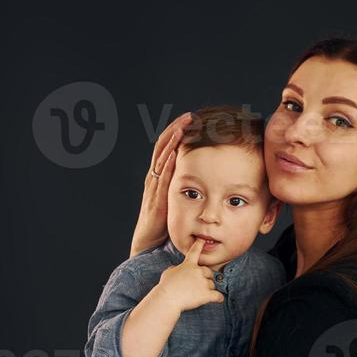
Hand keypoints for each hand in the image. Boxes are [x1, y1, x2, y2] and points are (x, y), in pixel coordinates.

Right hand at [130, 111, 195, 257]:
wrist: (149, 240)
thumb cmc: (166, 220)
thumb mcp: (178, 197)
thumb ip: (187, 184)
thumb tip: (207, 175)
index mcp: (160, 173)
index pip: (168, 145)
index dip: (178, 130)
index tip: (191, 118)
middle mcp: (155, 176)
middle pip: (163, 146)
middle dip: (175, 129)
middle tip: (189, 116)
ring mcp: (154, 186)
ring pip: (161, 158)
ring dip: (171, 142)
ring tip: (182, 128)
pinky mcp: (156, 199)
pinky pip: (161, 178)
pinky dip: (167, 164)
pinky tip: (175, 154)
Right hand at [157, 237, 225, 312]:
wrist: (167, 299)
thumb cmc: (166, 286)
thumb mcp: (168, 272)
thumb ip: (177, 269)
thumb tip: (178, 270)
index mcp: (188, 264)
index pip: (195, 251)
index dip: (199, 244)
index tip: (202, 240)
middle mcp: (198, 271)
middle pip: (209, 272)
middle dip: (206, 278)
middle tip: (197, 285)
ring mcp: (203, 282)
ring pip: (212, 285)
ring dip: (208, 289)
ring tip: (196, 295)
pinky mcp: (206, 294)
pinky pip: (218, 295)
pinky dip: (218, 298)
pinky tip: (218, 299)